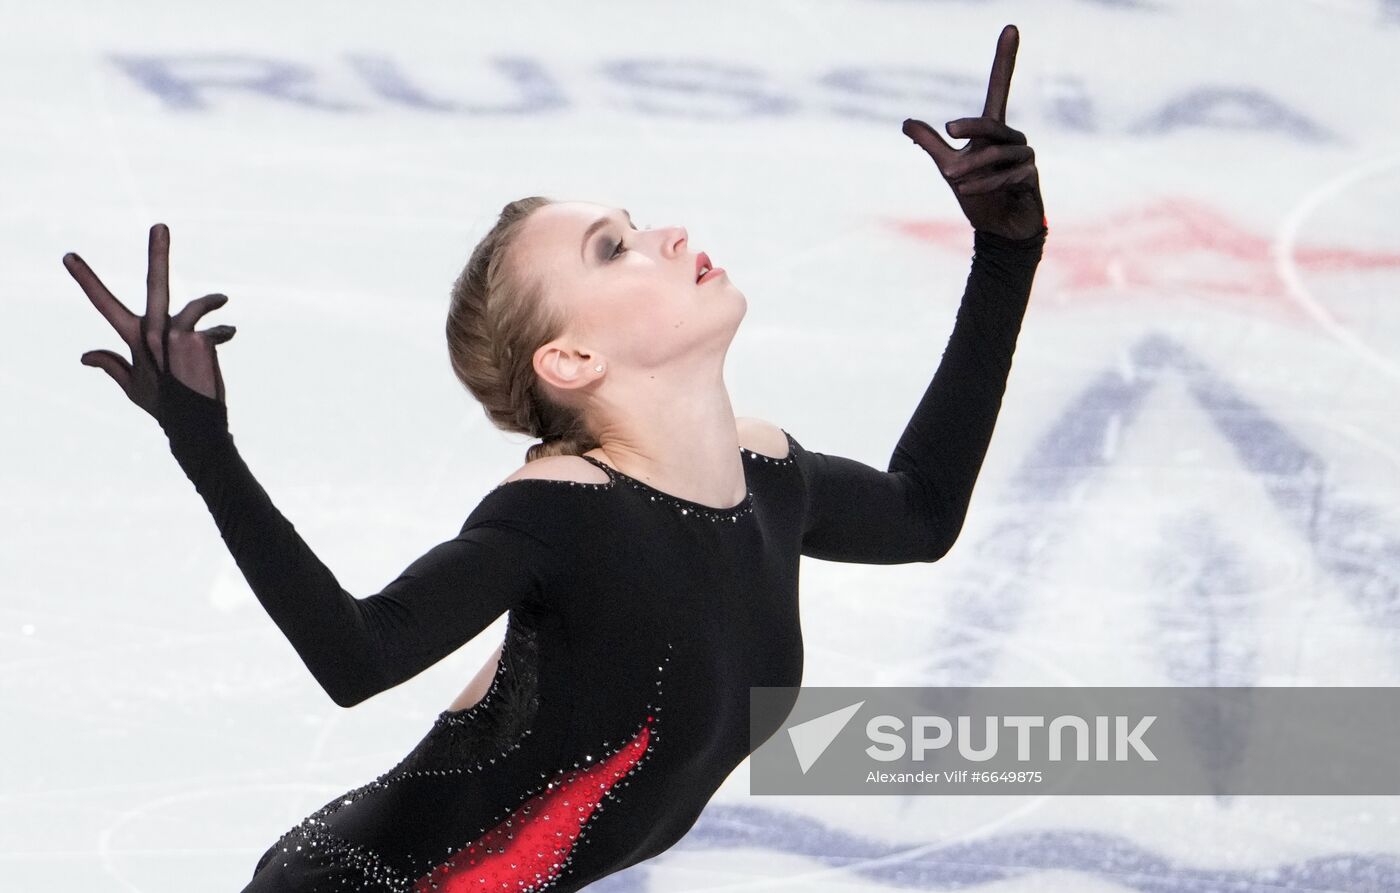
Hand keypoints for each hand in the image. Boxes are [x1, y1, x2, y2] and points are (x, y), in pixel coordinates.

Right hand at [65, 223, 234, 419]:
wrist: (193, 425)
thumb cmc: (163, 405)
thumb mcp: (132, 386)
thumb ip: (112, 365)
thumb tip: (84, 355)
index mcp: (134, 339)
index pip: (104, 304)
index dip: (87, 280)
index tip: (69, 256)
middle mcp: (153, 332)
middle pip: (154, 285)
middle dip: (158, 254)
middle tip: (161, 226)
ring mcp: (176, 335)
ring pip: (195, 307)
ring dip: (210, 302)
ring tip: (222, 299)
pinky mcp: (199, 341)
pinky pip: (215, 329)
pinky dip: (223, 333)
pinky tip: (228, 336)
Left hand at [902, 24, 1045, 240]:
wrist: (999, 230)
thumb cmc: (978, 194)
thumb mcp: (948, 168)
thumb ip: (931, 144)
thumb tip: (906, 122)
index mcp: (992, 131)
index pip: (1000, 87)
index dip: (1004, 58)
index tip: (1011, 27)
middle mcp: (1012, 138)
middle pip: (992, 122)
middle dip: (970, 128)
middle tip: (948, 130)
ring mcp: (1025, 156)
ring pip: (997, 153)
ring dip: (973, 166)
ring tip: (954, 180)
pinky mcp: (1031, 177)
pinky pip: (1008, 175)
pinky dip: (986, 184)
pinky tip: (969, 192)